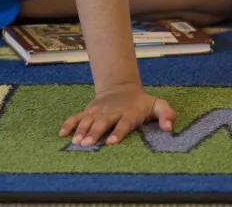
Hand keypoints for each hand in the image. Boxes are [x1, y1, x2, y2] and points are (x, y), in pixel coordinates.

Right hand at [60, 83, 175, 145]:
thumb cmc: (141, 103)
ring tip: (76, 142)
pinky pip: (76, 117)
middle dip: (95, 133)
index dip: (118, 132)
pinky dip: (68, 124)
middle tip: (88, 143)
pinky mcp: (88, 111)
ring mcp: (98, 111)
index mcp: (129, 113)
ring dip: (81, 130)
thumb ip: (166, 115)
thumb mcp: (157, 105)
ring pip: (88, 120)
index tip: (112, 141)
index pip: (124, 123)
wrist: (121, 88)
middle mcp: (112, 112)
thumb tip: (170, 128)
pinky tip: (62, 134)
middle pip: (103, 122)